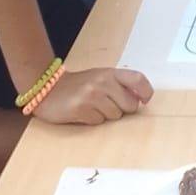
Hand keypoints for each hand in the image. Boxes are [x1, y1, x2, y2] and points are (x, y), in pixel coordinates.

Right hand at [34, 66, 152, 125]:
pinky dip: (92, 120)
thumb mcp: (101, 78)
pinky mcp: (80, 108)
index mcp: (110, 72)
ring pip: (115, 116)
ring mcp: (91, 94)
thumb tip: (141, 99)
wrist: (49, 89)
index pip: (138, 79)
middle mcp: (102, 81)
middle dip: (122, 109)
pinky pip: (98, 122)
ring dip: (106, 116)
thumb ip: (120, 85)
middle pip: (130, 105)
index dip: (146, 92)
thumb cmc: (80, 86)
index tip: (144, 100)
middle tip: (107, 104)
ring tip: (92, 107)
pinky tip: (83, 112)